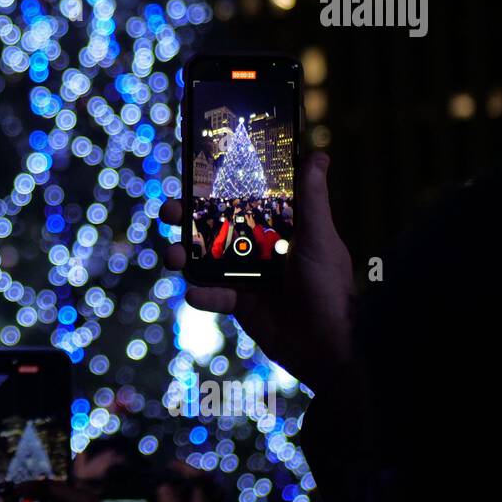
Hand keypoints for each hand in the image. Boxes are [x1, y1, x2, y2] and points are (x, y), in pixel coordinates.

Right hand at [155, 464, 227, 501]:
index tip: (167, 465)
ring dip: (174, 491)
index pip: (196, 474)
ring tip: (156, 492)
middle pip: (191, 482)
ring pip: (187, 494)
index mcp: (201, 499)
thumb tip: (162, 485)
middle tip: (157, 479)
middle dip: (175, 478)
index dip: (182, 467)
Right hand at [161, 152, 355, 392]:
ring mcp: (246, 275)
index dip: (217, 189)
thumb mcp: (321, 238)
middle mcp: (258, 248)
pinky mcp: (239, 304)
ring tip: (173, 257)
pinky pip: (213, 295)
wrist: (330, 347)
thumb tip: (318, 155)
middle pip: (215, 227)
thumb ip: (313, 199)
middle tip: (169, 212)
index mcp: (278, 227)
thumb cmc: (331, 287)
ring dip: (184, 256)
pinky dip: (201, 294)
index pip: (242, 201)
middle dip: (187, 219)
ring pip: (206, 259)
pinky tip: (194, 293)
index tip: (195, 174)